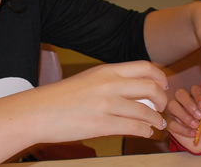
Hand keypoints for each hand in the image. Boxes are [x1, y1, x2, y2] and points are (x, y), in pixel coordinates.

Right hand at [27, 61, 168, 142]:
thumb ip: (112, 81)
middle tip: (163, 107)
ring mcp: (107, 104)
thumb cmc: (61, 97)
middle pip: (151, 87)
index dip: (160, 77)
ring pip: (146, 111)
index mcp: (107, 70)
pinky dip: (145, 131)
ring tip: (158, 124)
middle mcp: (110, 84)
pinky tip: (146, 132)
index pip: (146, 67)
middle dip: (163, 99)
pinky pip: (134, 127)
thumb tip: (134, 89)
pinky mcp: (102, 124)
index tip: (163, 86)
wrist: (37, 112)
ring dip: (156, 119)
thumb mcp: (89, 80)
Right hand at [166, 85, 200, 153]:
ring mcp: (176, 111)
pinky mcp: (171, 122)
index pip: (195, 89)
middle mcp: (184, 101)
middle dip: (189, 104)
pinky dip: (182, 129)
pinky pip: (170, 122)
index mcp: (197, 96)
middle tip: (199, 116)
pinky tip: (193, 134)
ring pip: (172, 105)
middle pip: (180, 93)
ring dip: (184, 116)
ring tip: (196, 126)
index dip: (198, 96)